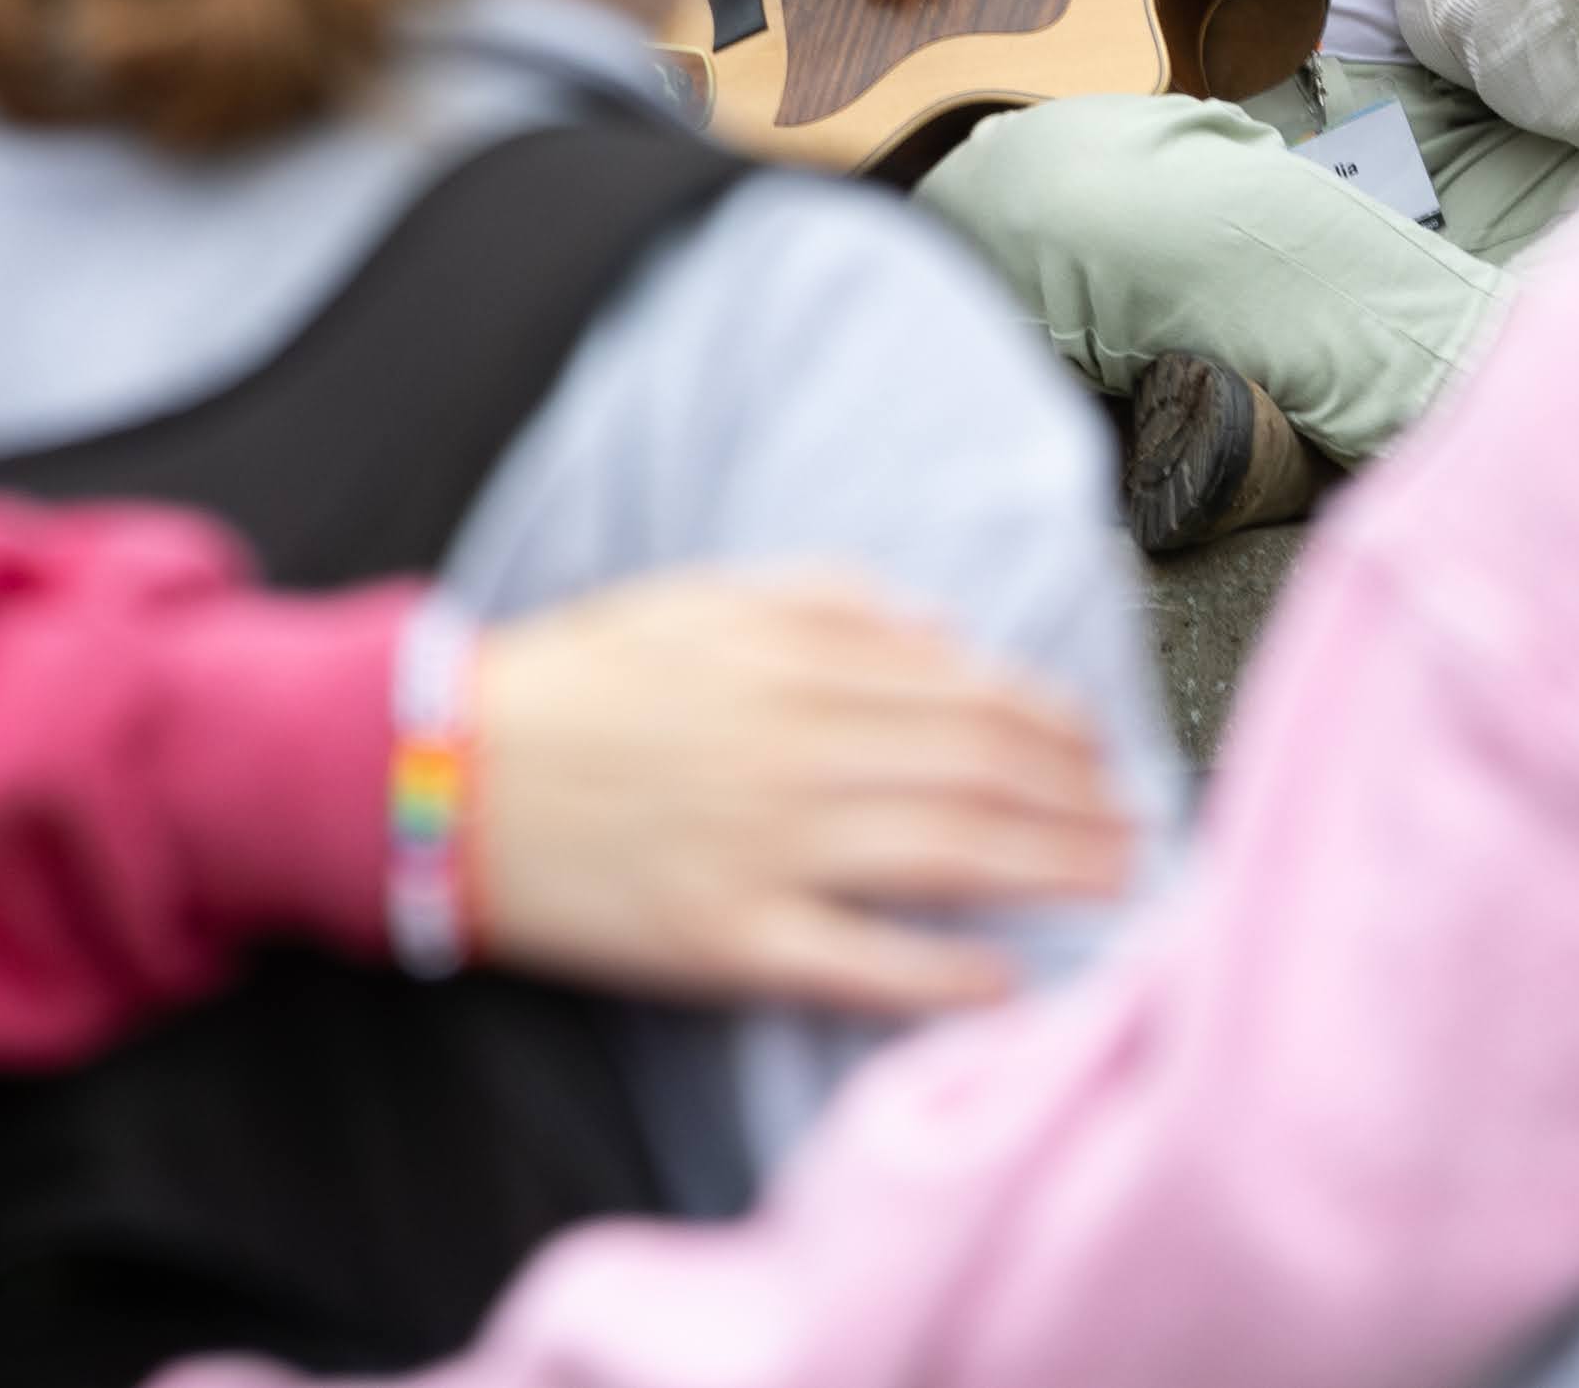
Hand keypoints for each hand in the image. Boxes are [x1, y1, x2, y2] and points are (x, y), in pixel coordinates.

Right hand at [469, 567, 1133, 1014]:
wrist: (441, 770)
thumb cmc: (578, 681)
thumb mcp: (703, 599)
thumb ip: (832, 602)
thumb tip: (945, 634)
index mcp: (792, 660)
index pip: (966, 690)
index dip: (1053, 720)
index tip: (1102, 744)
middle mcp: (794, 748)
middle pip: (980, 770)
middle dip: (1077, 797)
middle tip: (1136, 821)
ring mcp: (763, 848)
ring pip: (947, 856)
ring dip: (1051, 869)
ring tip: (1116, 882)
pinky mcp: (723, 939)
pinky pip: (861, 960)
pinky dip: (945, 973)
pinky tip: (1009, 978)